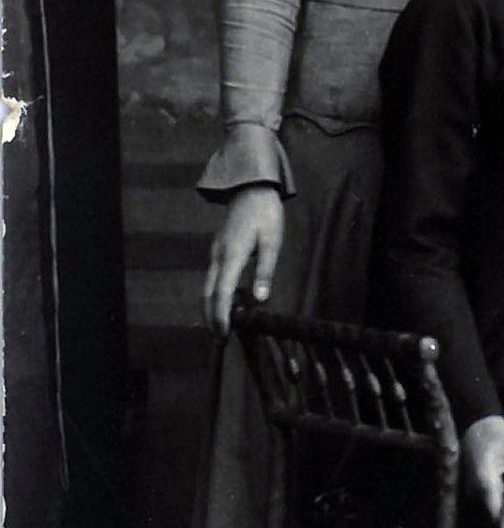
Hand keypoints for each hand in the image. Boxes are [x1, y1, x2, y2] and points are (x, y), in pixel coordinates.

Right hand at [205, 184, 285, 335]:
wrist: (251, 189)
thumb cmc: (265, 214)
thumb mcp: (272, 241)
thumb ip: (266, 270)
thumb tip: (261, 299)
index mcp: (232, 255)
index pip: (221, 293)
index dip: (220, 315)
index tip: (224, 333)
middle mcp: (218, 256)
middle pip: (208, 293)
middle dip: (212, 317)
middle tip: (220, 338)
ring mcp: (215, 253)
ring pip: (207, 286)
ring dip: (211, 307)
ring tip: (221, 326)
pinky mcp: (218, 250)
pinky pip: (212, 277)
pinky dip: (214, 294)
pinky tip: (224, 303)